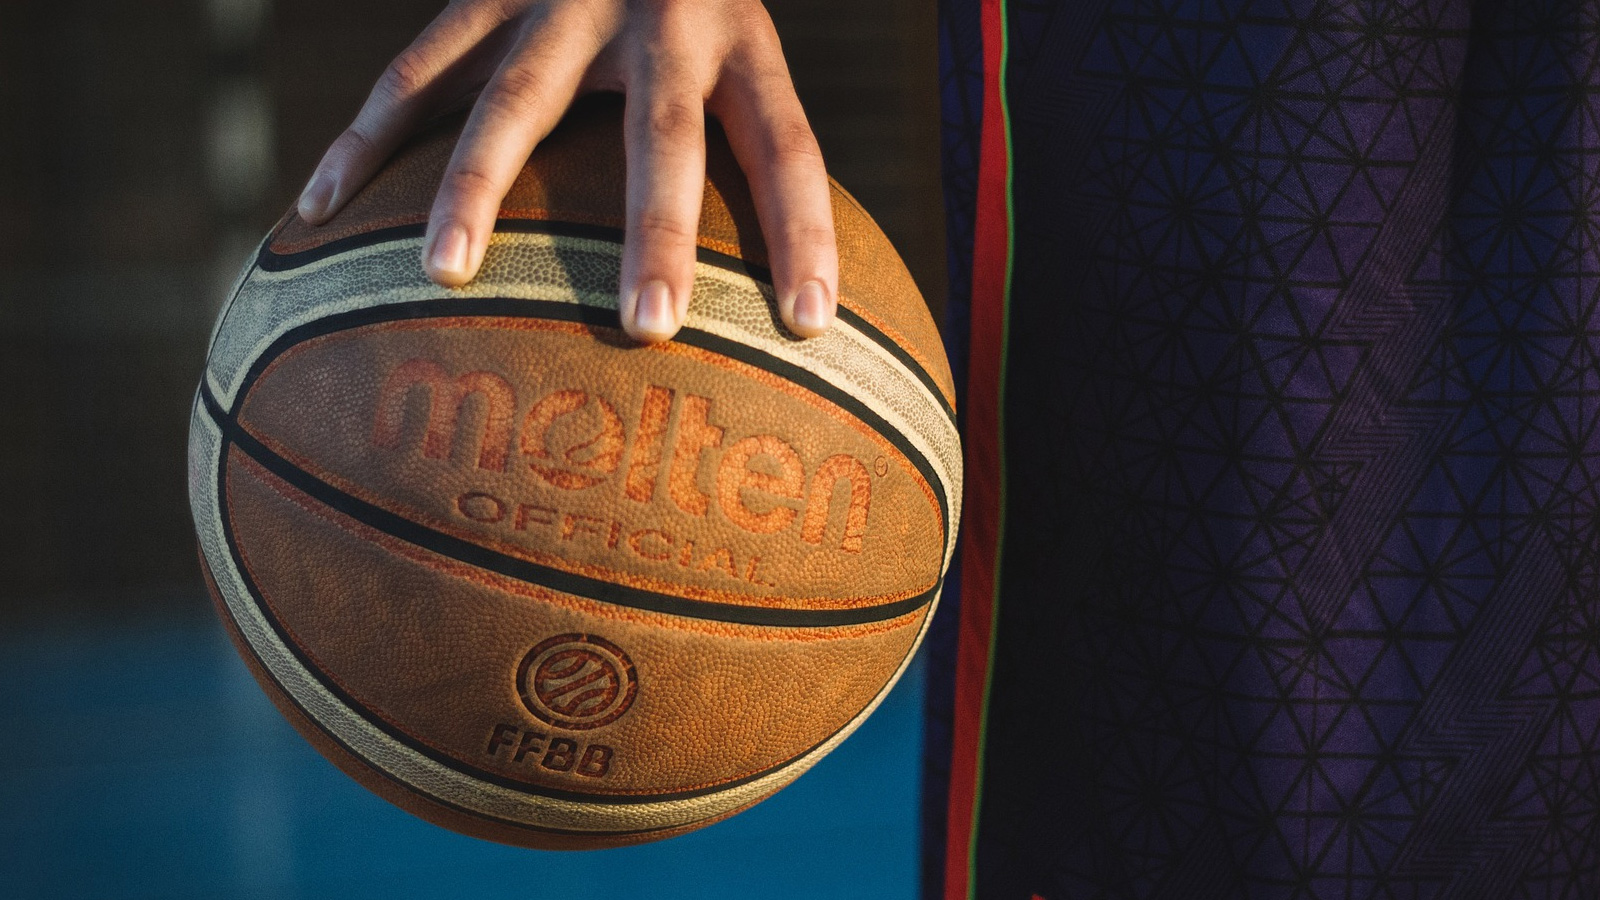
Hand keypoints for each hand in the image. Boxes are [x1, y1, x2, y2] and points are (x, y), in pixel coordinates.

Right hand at [296, 0, 837, 343]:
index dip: (805, 233)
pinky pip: (414, 74)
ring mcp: (562, 0)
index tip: (811, 327)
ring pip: (514, 100)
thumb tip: (788, 288)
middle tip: (650, 326)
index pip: (787, 144)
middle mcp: (659, 15)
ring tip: (445, 275)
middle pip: (663, 130)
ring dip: (476, 188)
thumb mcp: (741, 45)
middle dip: (659, 229)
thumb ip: (748, 139)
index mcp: (740, 38)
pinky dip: (365, 142)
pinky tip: (318, 212)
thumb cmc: (693, 3)